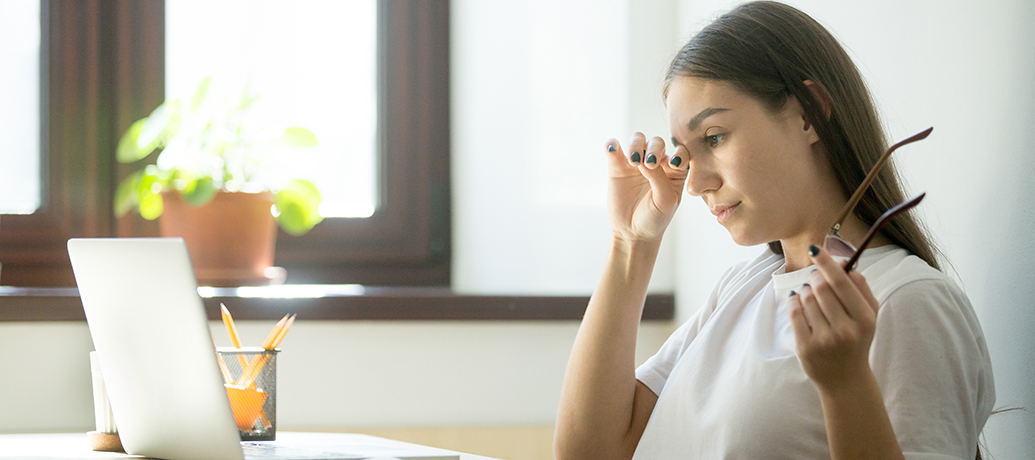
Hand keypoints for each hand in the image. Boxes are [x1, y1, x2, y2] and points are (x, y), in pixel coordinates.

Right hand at [605, 133, 688, 244]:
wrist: (633, 233)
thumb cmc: (655, 218)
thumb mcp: (665, 200)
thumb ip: (659, 178)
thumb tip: (644, 159)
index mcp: (675, 170)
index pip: (680, 152)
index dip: (679, 152)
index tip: (673, 164)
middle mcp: (656, 162)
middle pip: (656, 142)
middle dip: (654, 149)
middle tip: (649, 163)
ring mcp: (636, 163)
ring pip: (637, 140)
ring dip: (635, 145)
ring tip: (633, 160)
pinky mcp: (617, 167)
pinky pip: (614, 148)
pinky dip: (612, 144)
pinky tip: (612, 149)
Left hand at [788, 245, 880, 392]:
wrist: (846, 379)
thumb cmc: (857, 341)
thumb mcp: (869, 318)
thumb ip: (862, 290)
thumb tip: (848, 265)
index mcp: (864, 319)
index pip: (841, 282)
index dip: (826, 263)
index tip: (815, 249)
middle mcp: (845, 329)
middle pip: (821, 287)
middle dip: (815, 278)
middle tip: (815, 279)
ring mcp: (824, 340)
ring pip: (806, 298)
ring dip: (805, 291)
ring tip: (810, 296)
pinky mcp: (806, 347)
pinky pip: (794, 313)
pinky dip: (793, 302)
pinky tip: (797, 300)